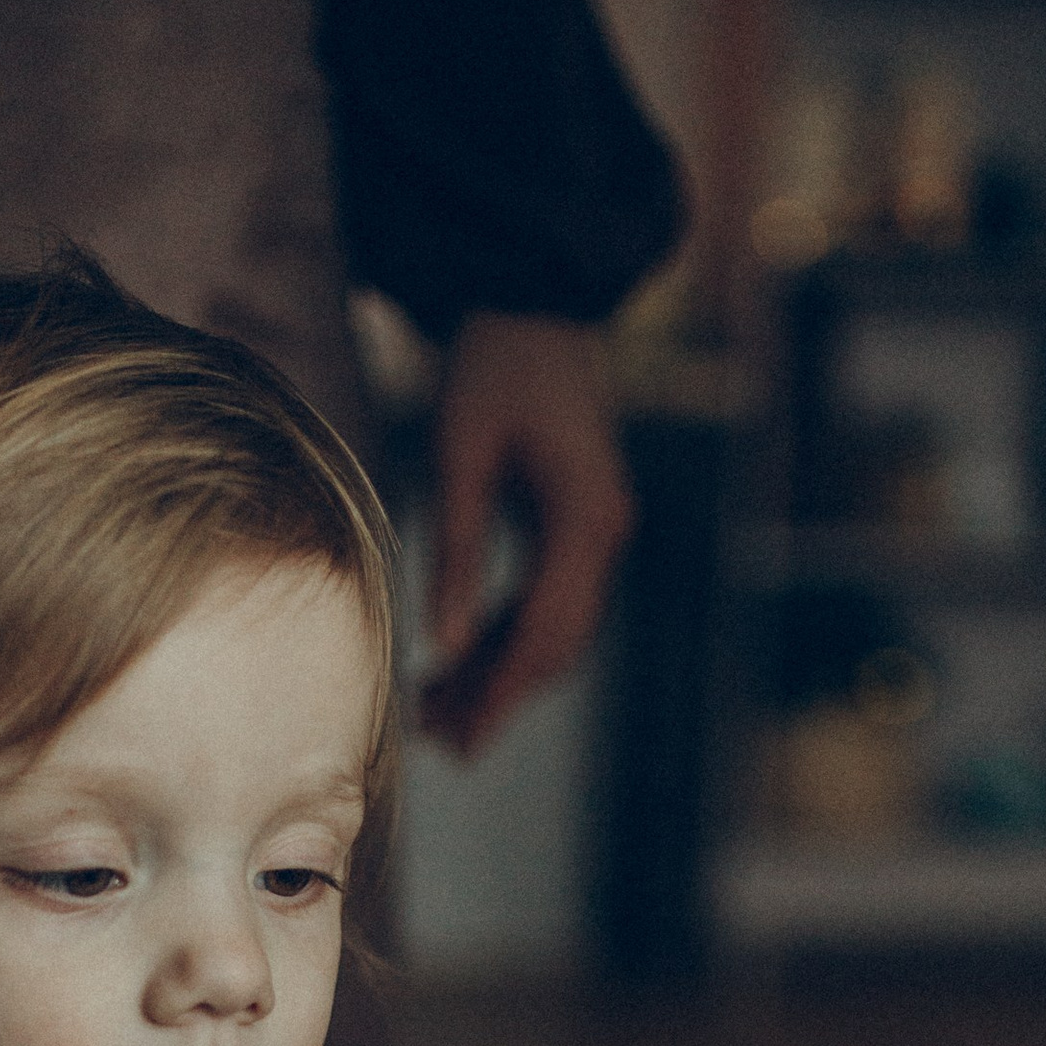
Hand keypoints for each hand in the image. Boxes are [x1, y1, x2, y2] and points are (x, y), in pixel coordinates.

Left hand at [420, 312, 633, 757]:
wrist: (533, 302)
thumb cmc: (492, 367)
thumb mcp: (461, 458)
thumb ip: (457, 552)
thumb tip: (442, 644)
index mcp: (585, 519)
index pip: (545, 631)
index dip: (503, 693)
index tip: (462, 742)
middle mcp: (605, 533)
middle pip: (556, 643)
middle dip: (500, 695)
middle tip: (441, 743)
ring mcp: (599, 530)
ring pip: (554, 628)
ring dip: (501, 671)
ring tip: (440, 710)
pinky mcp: (580, 524)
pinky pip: (549, 599)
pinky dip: (507, 634)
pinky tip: (461, 659)